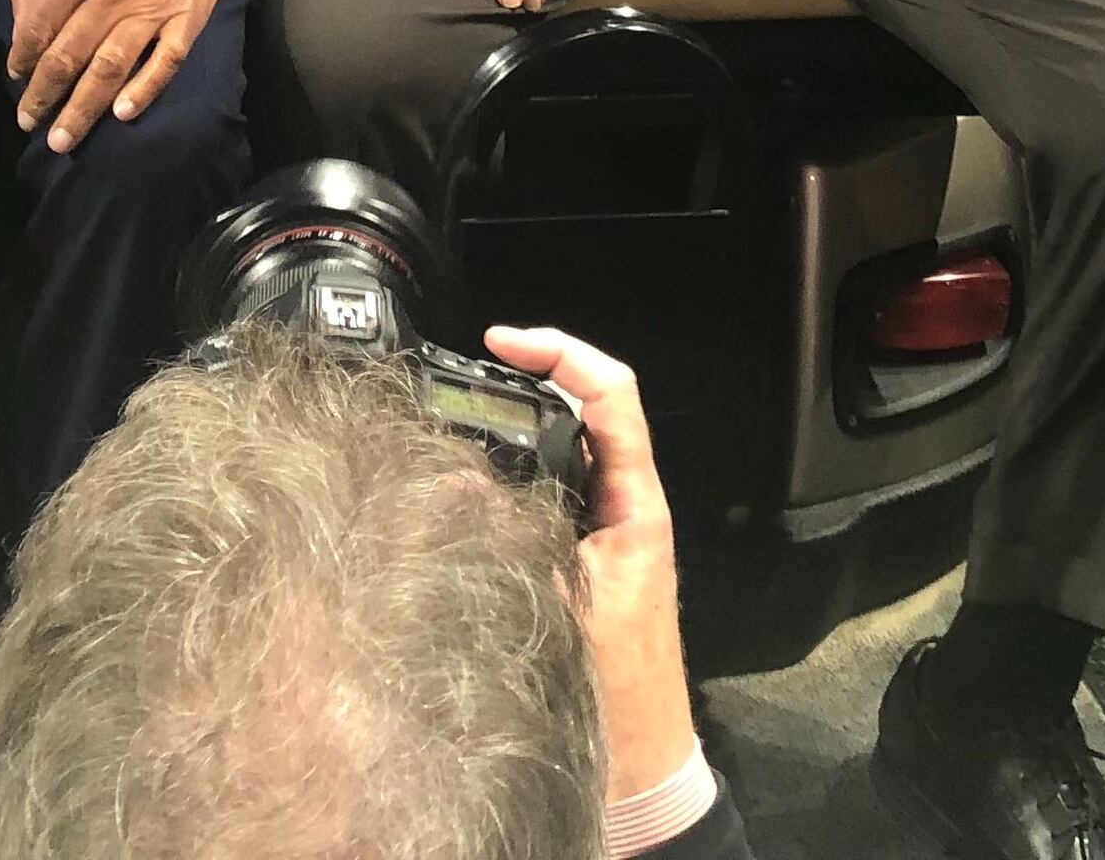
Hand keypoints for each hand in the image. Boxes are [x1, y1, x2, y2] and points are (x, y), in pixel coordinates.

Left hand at [6, 0, 235, 152]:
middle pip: (70, 56)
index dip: (22, 56)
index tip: (16, 75)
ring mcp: (154, 8)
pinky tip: (123, 113)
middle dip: (44, 96)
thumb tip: (22, 21)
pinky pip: (165, 62)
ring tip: (62, 140)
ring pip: (111, 69)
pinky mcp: (188, 18)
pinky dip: (144, 90)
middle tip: (27, 123)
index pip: (40, 25)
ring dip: (83, 109)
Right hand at [482, 325, 696, 803]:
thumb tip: (460, 485)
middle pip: (588, 410)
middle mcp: (627, 509)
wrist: (644, 764)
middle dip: (536, 375)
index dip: (562, 354)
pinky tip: (468, 482)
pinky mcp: (584, 559)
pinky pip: (550, 493)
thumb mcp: (566, 610)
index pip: (613, 397)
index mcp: (637, 508)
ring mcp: (607, 532)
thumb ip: (517, 544)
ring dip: (520, 422)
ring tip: (463, 412)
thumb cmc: (621, 695)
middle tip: (475, 366)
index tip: (504, 341)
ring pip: (566, 450)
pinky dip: (511, 472)